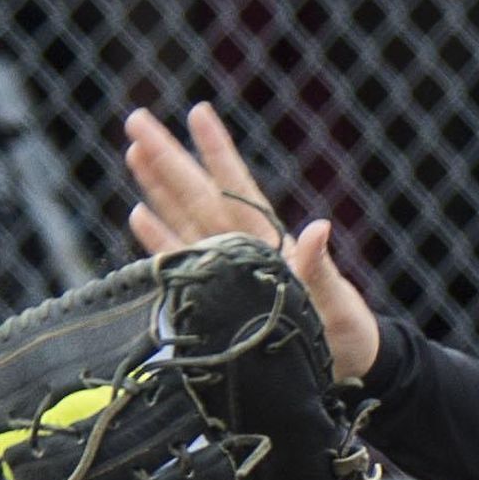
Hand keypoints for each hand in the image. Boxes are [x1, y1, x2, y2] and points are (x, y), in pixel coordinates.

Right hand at [123, 104, 381, 380]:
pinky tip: (138, 214)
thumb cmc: (345, 329)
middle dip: (169, 158)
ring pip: (183, 218)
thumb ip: (318, 265)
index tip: (198, 112)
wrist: (342, 367)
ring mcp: (226, 267)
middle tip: (137, 119)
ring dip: (157, 187)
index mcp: (271, 239)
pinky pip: (179, 262)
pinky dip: (159, 241)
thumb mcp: (335, 298)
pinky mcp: (215, 295)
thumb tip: (319, 227)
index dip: (217, 151)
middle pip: (198, 194)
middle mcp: (243, 246)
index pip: (236, 186)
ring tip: (133, 151)